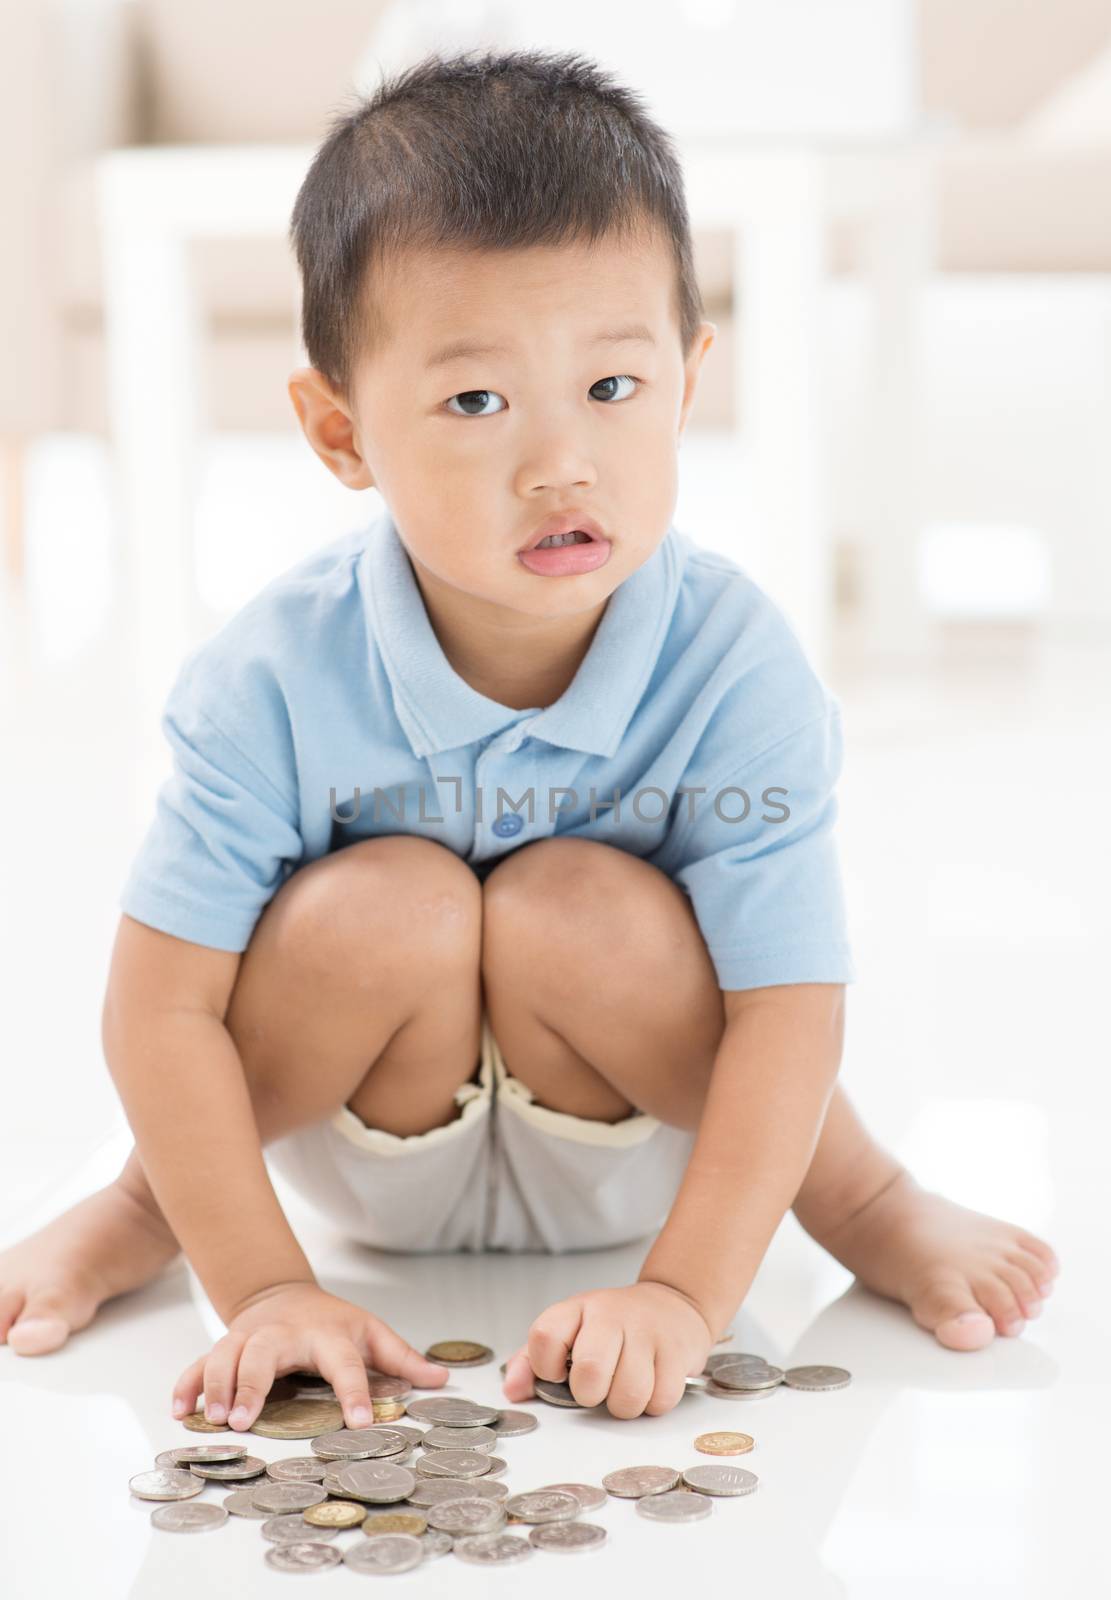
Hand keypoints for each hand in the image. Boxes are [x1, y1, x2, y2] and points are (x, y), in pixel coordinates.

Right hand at [171, 1281, 450, 1430]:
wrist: (283, 1294)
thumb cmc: (332, 1322)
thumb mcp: (371, 1333)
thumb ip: (402, 1358)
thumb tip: (443, 1380)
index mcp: (328, 1335)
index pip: (346, 1363)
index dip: (356, 1391)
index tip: (362, 1422)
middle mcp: (284, 1335)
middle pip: (267, 1353)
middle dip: (254, 1384)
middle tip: (245, 1420)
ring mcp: (249, 1338)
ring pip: (228, 1356)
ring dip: (219, 1386)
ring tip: (214, 1419)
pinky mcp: (224, 1347)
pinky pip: (200, 1364)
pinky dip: (188, 1385)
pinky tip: (180, 1410)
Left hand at [501, 1280, 713, 1419]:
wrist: (672, 1303)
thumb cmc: (612, 1327)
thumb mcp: (569, 1332)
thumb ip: (533, 1361)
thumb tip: (513, 1391)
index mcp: (577, 1309)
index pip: (545, 1337)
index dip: (545, 1367)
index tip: (557, 1373)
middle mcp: (612, 1315)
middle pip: (590, 1372)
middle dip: (590, 1395)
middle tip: (597, 1387)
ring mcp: (647, 1332)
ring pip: (628, 1396)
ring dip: (623, 1405)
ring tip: (624, 1386)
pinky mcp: (678, 1352)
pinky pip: (660, 1401)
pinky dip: (653, 1404)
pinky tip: (650, 1384)